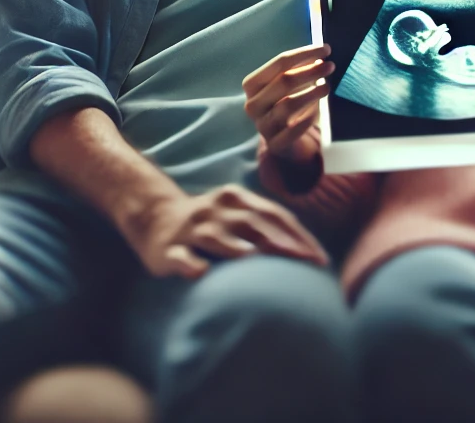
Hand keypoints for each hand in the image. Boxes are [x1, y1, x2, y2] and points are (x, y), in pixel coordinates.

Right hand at [119, 184, 328, 279]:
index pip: (274, 215)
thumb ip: (267, 228)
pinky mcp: (169, 250)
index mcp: (236, 200)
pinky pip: (181, 256)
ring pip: (215, 236)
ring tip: (255, 259)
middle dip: (280, 242)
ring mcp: (191, 229)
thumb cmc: (210, 224)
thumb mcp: (238, 217)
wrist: (153, 218)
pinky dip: (191, 263)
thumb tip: (309, 255)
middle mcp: (215, 210)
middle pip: (252, 224)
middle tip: (304, 262)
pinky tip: (201, 273)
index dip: (299, 235)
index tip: (320, 259)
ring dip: (234, 247)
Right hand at [243, 44, 333, 164]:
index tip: (326, 49)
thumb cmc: (286, 102)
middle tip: (330, 66)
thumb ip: (299, 68)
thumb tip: (321, 53)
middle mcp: (253, 105)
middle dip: (310, 71)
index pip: (279, 63)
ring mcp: (262, 125)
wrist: (281, 140)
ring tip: (327, 86)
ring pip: (288, 104)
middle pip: (284, 81)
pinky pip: (295, 129)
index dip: (304, 54)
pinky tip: (320, 110)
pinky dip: (309, 117)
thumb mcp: (287, 85)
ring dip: (312, 93)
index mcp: (252, 85)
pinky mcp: (275, 144)